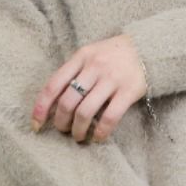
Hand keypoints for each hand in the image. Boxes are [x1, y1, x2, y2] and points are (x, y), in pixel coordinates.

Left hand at [32, 33, 147, 143]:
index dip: (41, 107)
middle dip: (61, 122)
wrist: (148, 47)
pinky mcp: (128, 91)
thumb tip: (53, 102)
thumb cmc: (113, 55)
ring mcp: (111, 79)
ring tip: (78, 136)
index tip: (36, 124)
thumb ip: (74, 72)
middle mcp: (94, 67)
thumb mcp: (90, 55)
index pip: (53, 85)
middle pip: (68, 102)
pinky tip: (97, 137)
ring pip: (86, 112)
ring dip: (78, 130)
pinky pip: (110, 117)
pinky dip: (100, 132)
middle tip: (63, 130)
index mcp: (80, 57)